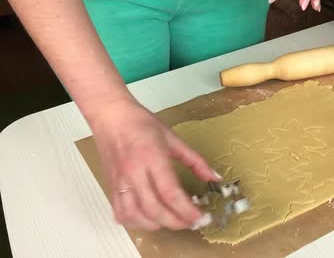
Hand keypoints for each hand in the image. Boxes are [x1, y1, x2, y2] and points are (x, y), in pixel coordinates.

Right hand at [89, 99, 220, 230]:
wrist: (111, 116)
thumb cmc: (140, 124)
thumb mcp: (173, 138)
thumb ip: (195, 161)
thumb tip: (214, 177)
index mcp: (152, 157)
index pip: (170, 192)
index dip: (187, 210)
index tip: (201, 217)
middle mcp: (134, 172)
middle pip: (154, 209)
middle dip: (176, 222)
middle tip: (191, 223)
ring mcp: (120, 182)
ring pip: (136, 215)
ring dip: (157, 225)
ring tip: (173, 221)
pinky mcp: (111, 187)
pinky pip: (121, 213)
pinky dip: (136, 222)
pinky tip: (149, 219)